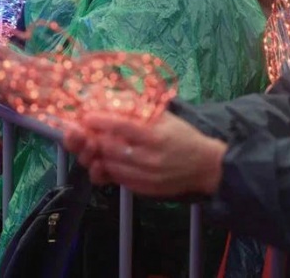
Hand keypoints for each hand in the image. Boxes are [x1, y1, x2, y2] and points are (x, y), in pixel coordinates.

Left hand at [63, 111, 227, 196]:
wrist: (204, 166)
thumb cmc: (183, 136)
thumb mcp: (165, 117)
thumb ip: (139, 109)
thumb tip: (111, 98)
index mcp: (155, 136)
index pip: (122, 126)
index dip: (101, 120)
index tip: (87, 115)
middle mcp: (149, 158)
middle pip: (110, 148)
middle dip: (93, 138)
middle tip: (85, 130)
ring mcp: (146, 177)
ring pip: (110, 165)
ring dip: (98, 154)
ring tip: (95, 144)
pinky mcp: (143, 190)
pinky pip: (117, 178)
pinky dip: (108, 168)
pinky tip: (108, 159)